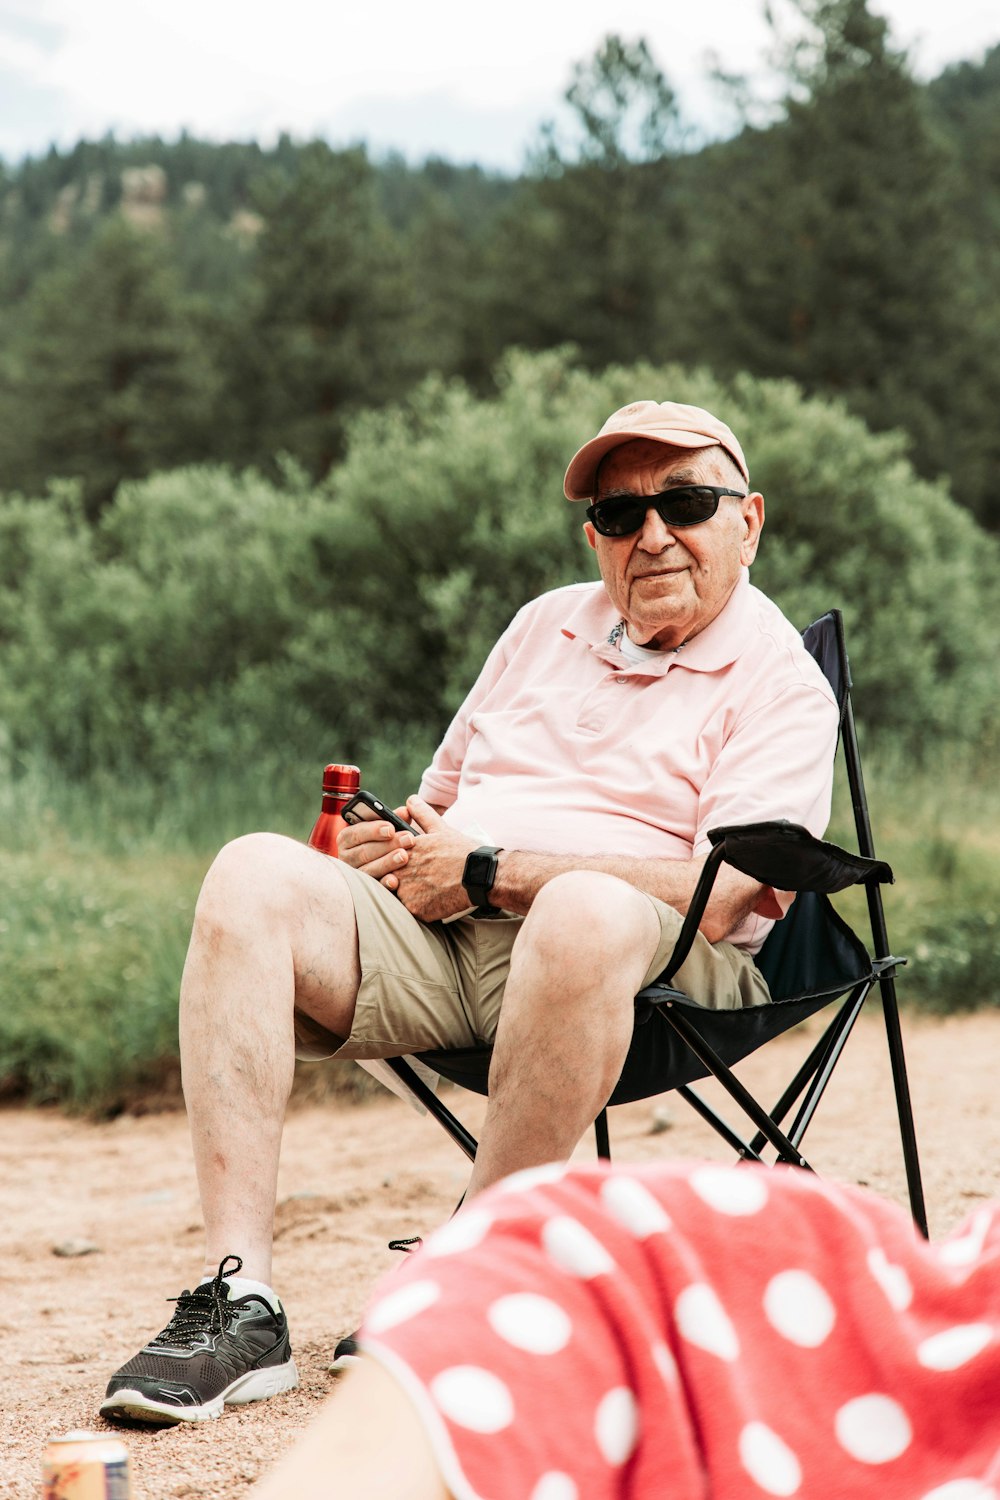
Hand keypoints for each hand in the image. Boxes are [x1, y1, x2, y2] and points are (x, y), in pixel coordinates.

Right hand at [336, 807, 416, 883]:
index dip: (373, 830)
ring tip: (404, 856)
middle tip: (408, 839)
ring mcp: (357, 875)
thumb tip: (405, 812)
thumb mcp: (390, 828)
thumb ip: (395, 818)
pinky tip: (395, 881)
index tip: (391, 828)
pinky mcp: (366, 890)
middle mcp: (347, 857)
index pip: (356, 833)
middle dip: (387, 845)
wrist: (396, 865)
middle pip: (364, 852)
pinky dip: (384, 884)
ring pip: (369, 870)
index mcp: (348, 838)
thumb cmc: (388, 840)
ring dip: (387, 863)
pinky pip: (374, 888)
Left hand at [391, 797, 478, 921]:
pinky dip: (416, 906)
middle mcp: (402, 869)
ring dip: (404, 892)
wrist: (480, 876)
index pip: (384, 854)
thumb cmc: (462, 852)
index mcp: (405, 849)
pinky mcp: (415, 908)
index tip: (402, 862)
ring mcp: (407, 890)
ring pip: (395, 893)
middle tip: (416, 878)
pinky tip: (430, 900)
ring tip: (423, 889)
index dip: (390, 859)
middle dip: (396, 876)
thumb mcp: (441, 828)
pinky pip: (407, 909)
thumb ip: (422, 814)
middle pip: (386, 875)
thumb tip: (410, 800)